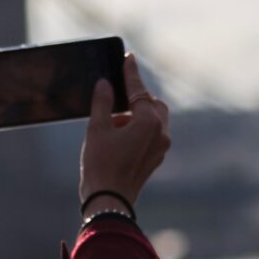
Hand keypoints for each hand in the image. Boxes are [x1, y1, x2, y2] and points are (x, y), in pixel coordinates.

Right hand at [78, 53, 170, 212]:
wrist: (109, 201)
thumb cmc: (101, 165)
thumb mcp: (97, 128)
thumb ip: (103, 102)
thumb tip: (106, 84)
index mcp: (149, 122)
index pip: (139, 91)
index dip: (131, 73)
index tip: (128, 58)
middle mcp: (161, 133)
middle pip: (153, 104)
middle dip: (137, 98)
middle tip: (116, 96)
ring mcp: (161, 147)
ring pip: (154, 120)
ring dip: (136, 115)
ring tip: (112, 123)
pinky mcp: (156, 158)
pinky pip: (151, 135)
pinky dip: (138, 129)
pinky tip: (118, 135)